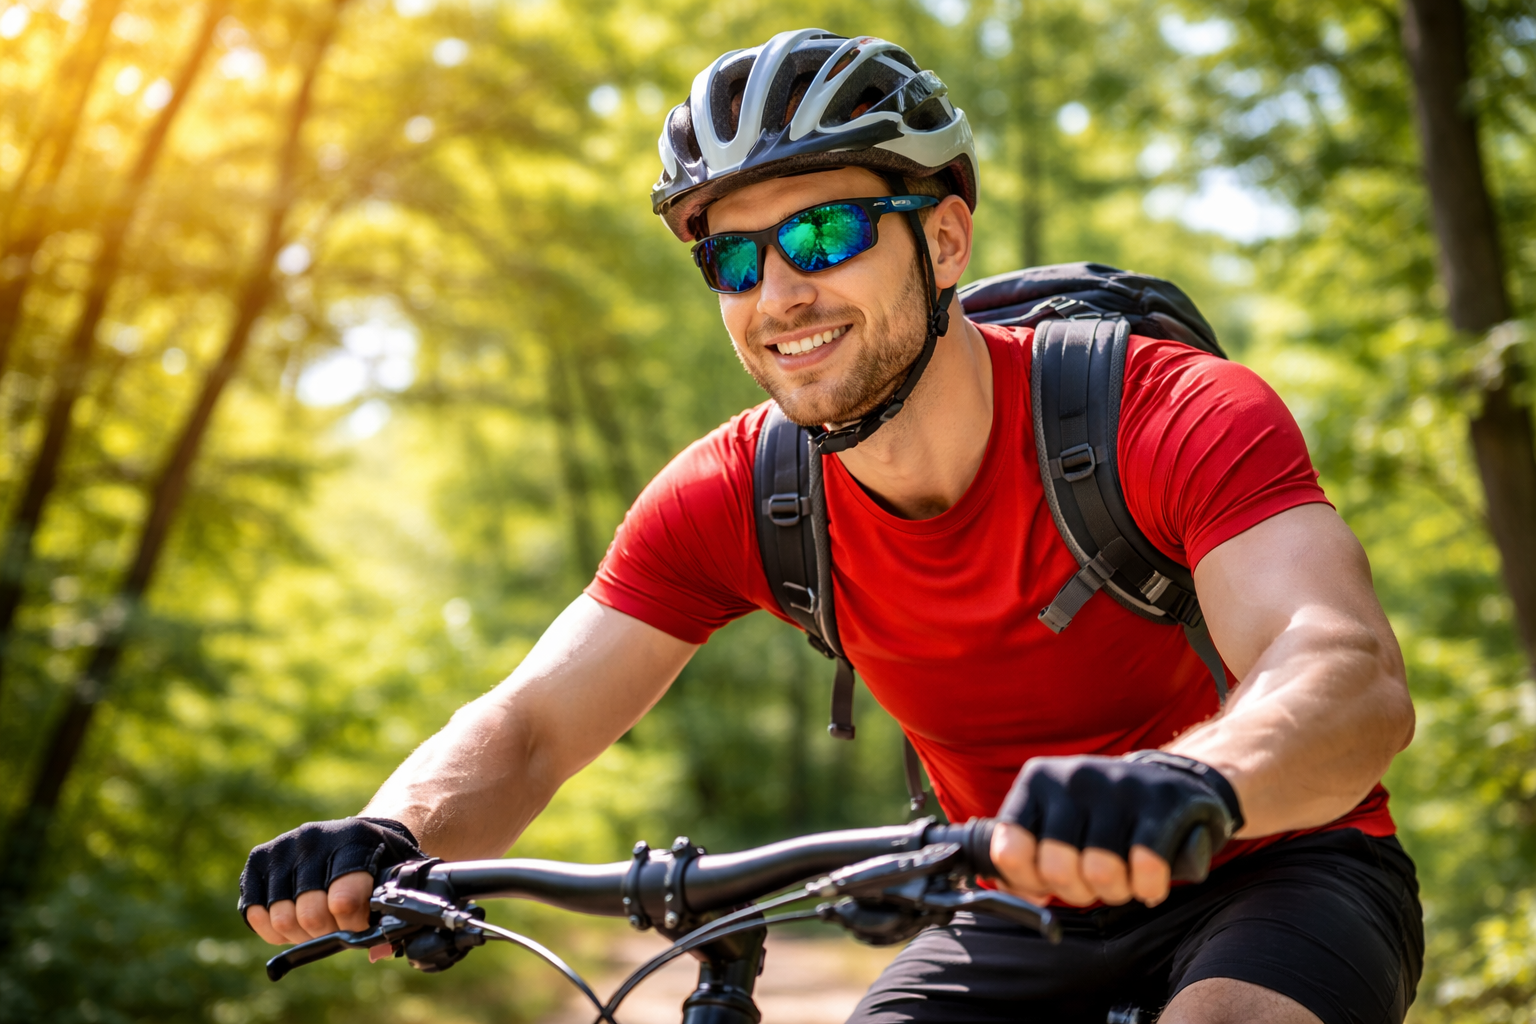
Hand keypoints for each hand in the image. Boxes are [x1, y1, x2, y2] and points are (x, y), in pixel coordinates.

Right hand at [239, 817, 421, 945]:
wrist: (355, 833)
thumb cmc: (380, 861)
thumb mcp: (397, 878)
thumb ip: (395, 913)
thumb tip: (377, 953)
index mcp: (353, 839)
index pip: (343, 900)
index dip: (352, 925)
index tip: (361, 925)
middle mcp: (314, 838)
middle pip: (310, 914)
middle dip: (326, 932)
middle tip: (337, 928)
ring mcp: (282, 847)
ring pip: (281, 917)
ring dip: (300, 934)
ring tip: (317, 924)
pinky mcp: (258, 859)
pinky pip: (255, 912)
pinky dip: (273, 929)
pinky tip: (294, 921)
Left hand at [991, 752, 1241, 907]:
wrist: (1174, 784)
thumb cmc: (1103, 817)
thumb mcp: (1055, 824)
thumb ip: (1025, 858)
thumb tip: (1016, 893)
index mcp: (1036, 781)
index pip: (1010, 848)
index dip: (1029, 880)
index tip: (1046, 884)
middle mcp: (1073, 776)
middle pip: (1057, 868)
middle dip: (1077, 892)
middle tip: (1093, 884)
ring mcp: (1118, 786)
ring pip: (1102, 873)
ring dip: (1116, 892)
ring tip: (1124, 879)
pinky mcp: (1161, 802)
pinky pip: (1147, 868)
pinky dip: (1149, 888)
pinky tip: (1150, 880)